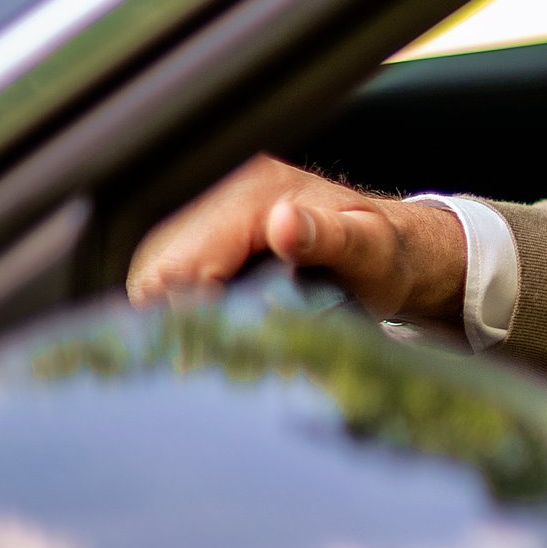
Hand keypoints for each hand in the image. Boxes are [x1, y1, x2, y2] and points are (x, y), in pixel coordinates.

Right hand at [127, 155, 467, 321]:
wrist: (392, 248)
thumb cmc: (383, 253)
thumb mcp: (369, 248)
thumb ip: (328, 238)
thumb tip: (283, 224)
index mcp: (253, 191)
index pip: (178, 264)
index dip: (188, 316)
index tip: (210, 355)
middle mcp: (221, 192)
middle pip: (156, 271)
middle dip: (176, 318)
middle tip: (215, 356)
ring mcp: (208, 212)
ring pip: (154, 276)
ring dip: (176, 316)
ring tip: (218, 340)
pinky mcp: (205, 234)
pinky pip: (168, 278)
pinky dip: (181, 308)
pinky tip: (214, 326)